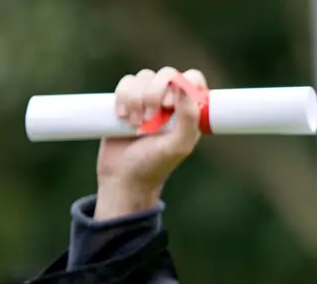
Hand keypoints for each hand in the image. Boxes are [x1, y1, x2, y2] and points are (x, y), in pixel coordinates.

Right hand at [95, 66, 207, 220]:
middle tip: (150, 120)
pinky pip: (126, 82)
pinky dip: (123, 96)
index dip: (182, 84)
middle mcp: (171, 102)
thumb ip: (189, 119)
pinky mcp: (127, 100)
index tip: (170, 105)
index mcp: (189, 111)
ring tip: (135, 124)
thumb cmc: (155, 165)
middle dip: (155, 94)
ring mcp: (148, 99)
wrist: (123, 177)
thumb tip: (185, 88)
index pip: (193, 79)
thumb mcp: (178, 147)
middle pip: (166, 73)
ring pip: (144, 77)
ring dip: (137, 99)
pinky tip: (123, 117)